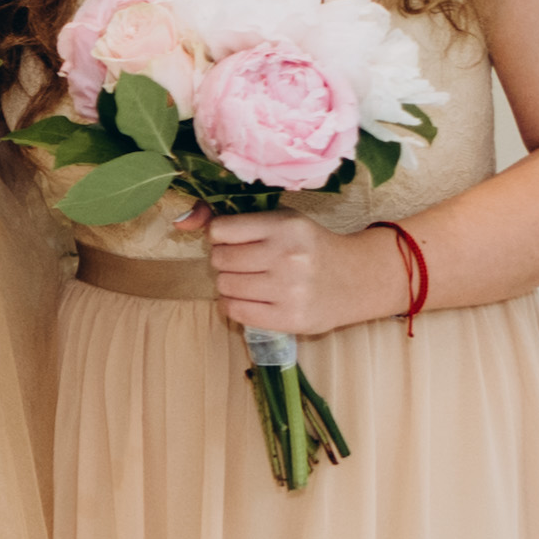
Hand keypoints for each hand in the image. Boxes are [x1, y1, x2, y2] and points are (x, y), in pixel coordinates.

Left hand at [202, 211, 376, 339]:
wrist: (356, 280)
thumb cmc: (309, 247)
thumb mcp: (281, 221)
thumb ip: (231, 219)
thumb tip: (181, 221)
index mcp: (285, 226)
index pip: (219, 230)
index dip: (221, 237)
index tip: (236, 241)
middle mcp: (288, 257)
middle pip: (219, 260)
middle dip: (226, 262)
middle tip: (247, 264)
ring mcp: (290, 290)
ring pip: (224, 287)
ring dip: (231, 284)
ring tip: (253, 280)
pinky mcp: (290, 319)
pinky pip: (235, 311)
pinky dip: (236, 305)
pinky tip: (253, 298)